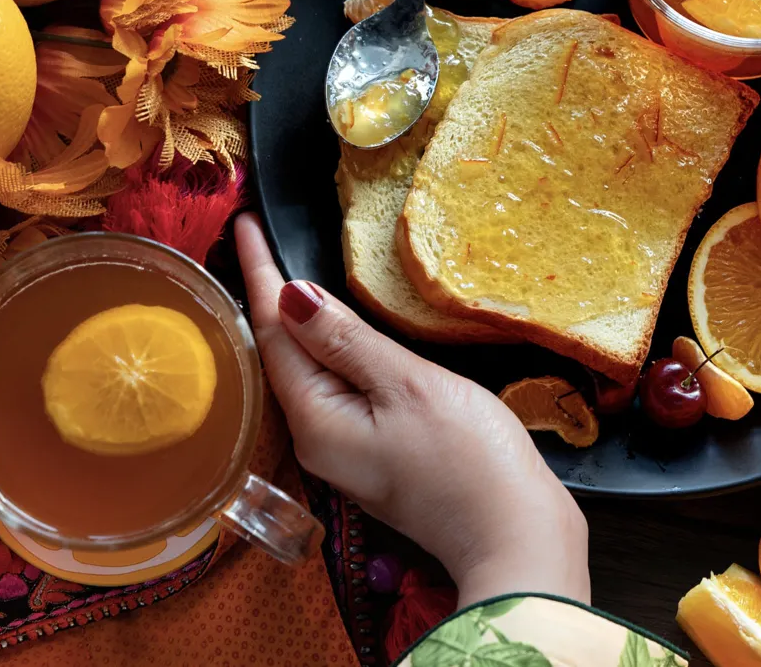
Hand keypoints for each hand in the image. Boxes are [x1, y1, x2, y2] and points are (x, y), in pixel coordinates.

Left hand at [233, 213, 589, 605]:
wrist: (516, 538)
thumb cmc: (470, 461)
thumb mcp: (408, 386)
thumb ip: (347, 341)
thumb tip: (290, 295)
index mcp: (316, 418)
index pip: (274, 331)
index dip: (259, 273)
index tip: (244, 222)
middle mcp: (318, 438)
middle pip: (281, 355)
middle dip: (269, 296)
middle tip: (256, 237)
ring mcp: (347, 450)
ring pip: (309, 372)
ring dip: (298, 322)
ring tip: (286, 271)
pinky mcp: (377, 454)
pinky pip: (337, 389)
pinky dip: (329, 350)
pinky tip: (337, 331)